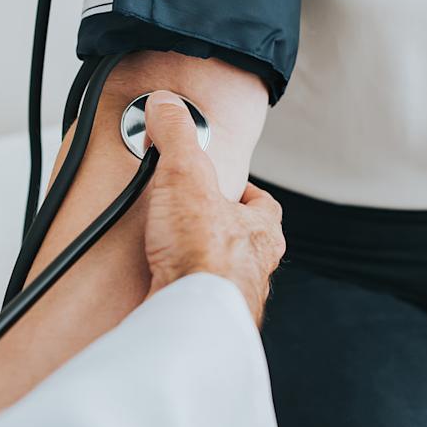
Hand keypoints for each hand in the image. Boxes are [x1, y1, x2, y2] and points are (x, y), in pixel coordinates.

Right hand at [141, 91, 285, 323]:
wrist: (190, 320)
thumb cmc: (203, 257)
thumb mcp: (187, 177)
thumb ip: (177, 138)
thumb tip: (167, 105)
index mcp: (262, 233)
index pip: (264, 205)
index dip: (246, 192)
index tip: (227, 185)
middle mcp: (254, 269)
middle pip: (245, 242)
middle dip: (222, 231)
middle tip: (195, 220)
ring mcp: (232, 299)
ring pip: (224, 275)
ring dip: (203, 264)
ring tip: (174, 254)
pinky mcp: (206, 322)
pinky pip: (197, 301)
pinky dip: (182, 292)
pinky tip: (162, 287)